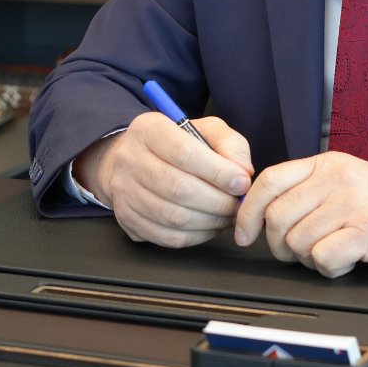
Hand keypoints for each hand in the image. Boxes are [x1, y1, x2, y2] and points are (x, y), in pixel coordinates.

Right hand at [74, 112, 252, 248]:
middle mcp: (129, 160)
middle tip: (238, 203)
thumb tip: (243, 171)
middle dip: (218, 200)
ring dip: (210, 220)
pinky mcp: (127, 219)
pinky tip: (211, 225)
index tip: (242, 182)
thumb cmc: (177, 143)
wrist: (136, 159)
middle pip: (178, 188)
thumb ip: (229, 144)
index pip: (185, 152)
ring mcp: (124, 192)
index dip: (218, 171)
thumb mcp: (205, 130)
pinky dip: (196, 235)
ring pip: (173, 216)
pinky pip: (167, 236)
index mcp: (148, 129)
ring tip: (228, 214)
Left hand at [233, 152, 367, 277]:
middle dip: (279, 246)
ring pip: (297, 242)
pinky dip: (331, 269)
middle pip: (277, 217)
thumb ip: (309, 190)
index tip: (244, 234)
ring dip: (309, 259)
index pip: (268, 180)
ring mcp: (352, 202)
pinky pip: (323, 258)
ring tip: (334, 253)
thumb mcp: (347, 181)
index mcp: (327, 163)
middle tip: (299, 254)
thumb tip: (260, 213)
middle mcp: (337, 177)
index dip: (247, 212)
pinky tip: (349, 261)